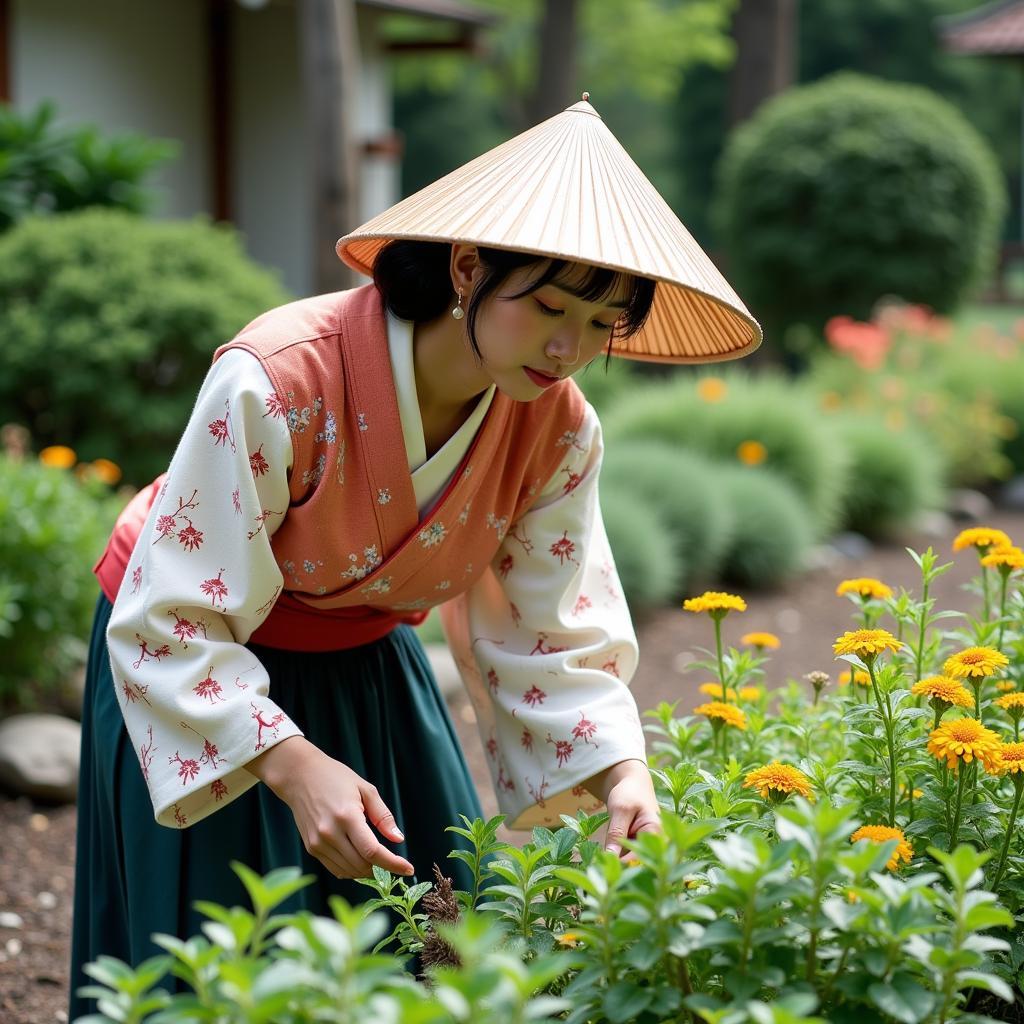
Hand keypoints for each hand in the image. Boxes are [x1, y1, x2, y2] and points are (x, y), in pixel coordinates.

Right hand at [246, 736, 414, 879]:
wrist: (300, 776)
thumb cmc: (336, 778)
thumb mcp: (365, 789)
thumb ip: (383, 816)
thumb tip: (398, 839)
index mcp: (347, 816)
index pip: (372, 851)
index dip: (393, 864)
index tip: (409, 869)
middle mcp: (330, 833)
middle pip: (362, 865)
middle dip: (382, 867)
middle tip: (393, 861)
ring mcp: (318, 843)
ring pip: (349, 871)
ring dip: (367, 870)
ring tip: (377, 859)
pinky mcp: (311, 848)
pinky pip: (335, 869)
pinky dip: (351, 870)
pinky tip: (359, 859)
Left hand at [585, 758, 661, 859]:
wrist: (632, 785)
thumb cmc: (629, 793)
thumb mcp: (620, 810)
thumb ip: (616, 833)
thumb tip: (610, 858)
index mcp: (656, 833)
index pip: (639, 857)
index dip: (621, 863)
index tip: (603, 864)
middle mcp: (657, 844)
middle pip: (636, 863)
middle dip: (618, 864)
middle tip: (600, 861)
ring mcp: (649, 847)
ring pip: (629, 861)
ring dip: (616, 860)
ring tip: (603, 857)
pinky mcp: (640, 848)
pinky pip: (626, 856)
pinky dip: (616, 855)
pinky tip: (608, 853)